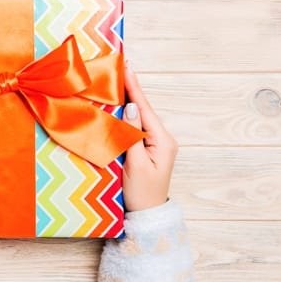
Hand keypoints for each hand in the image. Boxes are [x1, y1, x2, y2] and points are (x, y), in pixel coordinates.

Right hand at [121, 60, 177, 211]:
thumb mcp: (135, 165)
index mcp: (162, 140)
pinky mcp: (146, 148)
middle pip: (143, 108)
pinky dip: (126, 113)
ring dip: (128, 98)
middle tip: (120, 66)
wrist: (147, 215)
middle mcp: (161, 138)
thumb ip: (132, 135)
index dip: (134, 87)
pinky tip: (120, 104)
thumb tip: (131, 107)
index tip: (126, 67)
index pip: (145, 108)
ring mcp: (154, 143)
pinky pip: (135, 126)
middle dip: (131, 87)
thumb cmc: (141, 194)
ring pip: (139, 116)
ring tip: (118, 79)